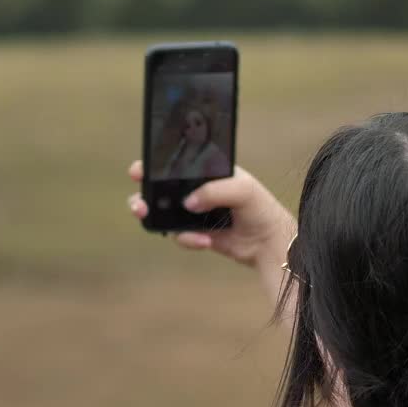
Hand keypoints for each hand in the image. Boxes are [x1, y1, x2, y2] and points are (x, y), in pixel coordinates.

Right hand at [127, 161, 295, 270]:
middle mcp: (196, 190)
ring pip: (163, 215)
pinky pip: (180, 236)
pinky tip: (206, 241)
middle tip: (140, 204)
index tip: (139, 171)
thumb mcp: (243, 189)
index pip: (175, 164)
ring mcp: (194, 213)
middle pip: (160, 189)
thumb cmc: (260, 207)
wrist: (269, 242)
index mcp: (206, 172)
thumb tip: (188, 202)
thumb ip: (214, 191)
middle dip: (144, 195)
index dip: (153, 165)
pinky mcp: (196, 234)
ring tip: (155, 223)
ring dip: (156, 219)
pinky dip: (188, 239)